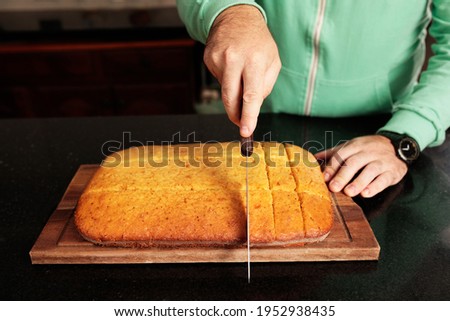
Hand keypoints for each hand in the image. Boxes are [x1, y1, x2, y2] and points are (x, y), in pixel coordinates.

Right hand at [204, 5, 280, 136]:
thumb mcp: (273, 61)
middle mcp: (234, 59)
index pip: (250, 96)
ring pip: (224, 91)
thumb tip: (253, 106)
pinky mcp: (208, 59)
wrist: (236, 18)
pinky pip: (218, 80)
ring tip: (240, 78)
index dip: (248, 116)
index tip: (245, 131)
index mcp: (254, 60)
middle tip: (240, 123)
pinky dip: (227, 80)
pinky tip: (231, 67)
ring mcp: (218, 59)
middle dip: (235, 115)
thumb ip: (265, 86)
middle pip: (231, 98)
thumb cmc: (258, 41)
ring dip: (233, 94)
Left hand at [314, 135, 407, 197]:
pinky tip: (366, 193)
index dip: (332, 167)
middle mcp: (368, 151)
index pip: (341, 155)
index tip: (324, 178)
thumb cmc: (366, 151)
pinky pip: (384, 178)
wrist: (396, 147)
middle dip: (343, 175)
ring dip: (358, 182)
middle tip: (334, 187)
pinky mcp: (393, 170)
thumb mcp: (350, 148)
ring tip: (349, 192)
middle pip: (354, 162)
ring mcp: (382, 160)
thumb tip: (313, 158)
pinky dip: (375, 186)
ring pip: (370, 170)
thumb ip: (332, 154)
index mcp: (355, 146)